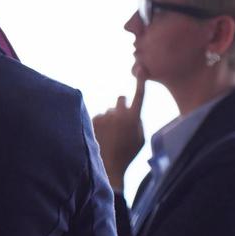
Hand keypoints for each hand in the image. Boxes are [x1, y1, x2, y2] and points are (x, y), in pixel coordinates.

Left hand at [92, 73, 146, 190]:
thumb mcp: (141, 140)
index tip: (141, 69)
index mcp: (134, 117)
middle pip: (120, 99)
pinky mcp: (93, 120)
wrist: (107, 166)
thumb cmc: (127, 154)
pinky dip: (99, 124)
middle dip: (121, 105)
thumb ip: (139, 122)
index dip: (141, 81)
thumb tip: (132, 111)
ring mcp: (104, 116)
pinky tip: (101, 137)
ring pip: (108, 111)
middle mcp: (119, 113)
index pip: (139, 95)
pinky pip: (98, 117)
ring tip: (109, 137)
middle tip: (120, 119)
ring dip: (109, 119)